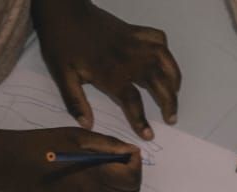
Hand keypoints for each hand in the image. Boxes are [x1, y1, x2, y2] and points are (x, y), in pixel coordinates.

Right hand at [0, 127, 140, 191]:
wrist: (11, 165)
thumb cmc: (43, 145)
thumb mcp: (77, 136)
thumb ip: (108, 145)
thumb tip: (130, 150)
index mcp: (93, 175)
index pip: (132, 179)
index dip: (136, 165)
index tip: (129, 154)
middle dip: (131, 178)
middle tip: (121, 162)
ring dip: (121, 191)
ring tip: (108, 173)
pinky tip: (91, 181)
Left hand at [33, 0, 180, 135]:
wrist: (64, 10)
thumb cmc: (61, 42)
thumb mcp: (62, 75)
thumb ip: (75, 102)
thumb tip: (87, 125)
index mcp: (111, 74)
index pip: (133, 102)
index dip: (142, 121)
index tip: (148, 135)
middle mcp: (129, 59)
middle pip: (159, 83)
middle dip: (169, 103)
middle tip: (172, 118)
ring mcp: (135, 43)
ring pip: (165, 62)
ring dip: (174, 79)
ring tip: (175, 92)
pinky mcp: (135, 31)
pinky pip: (158, 39)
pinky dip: (165, 51)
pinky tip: (164, 62)